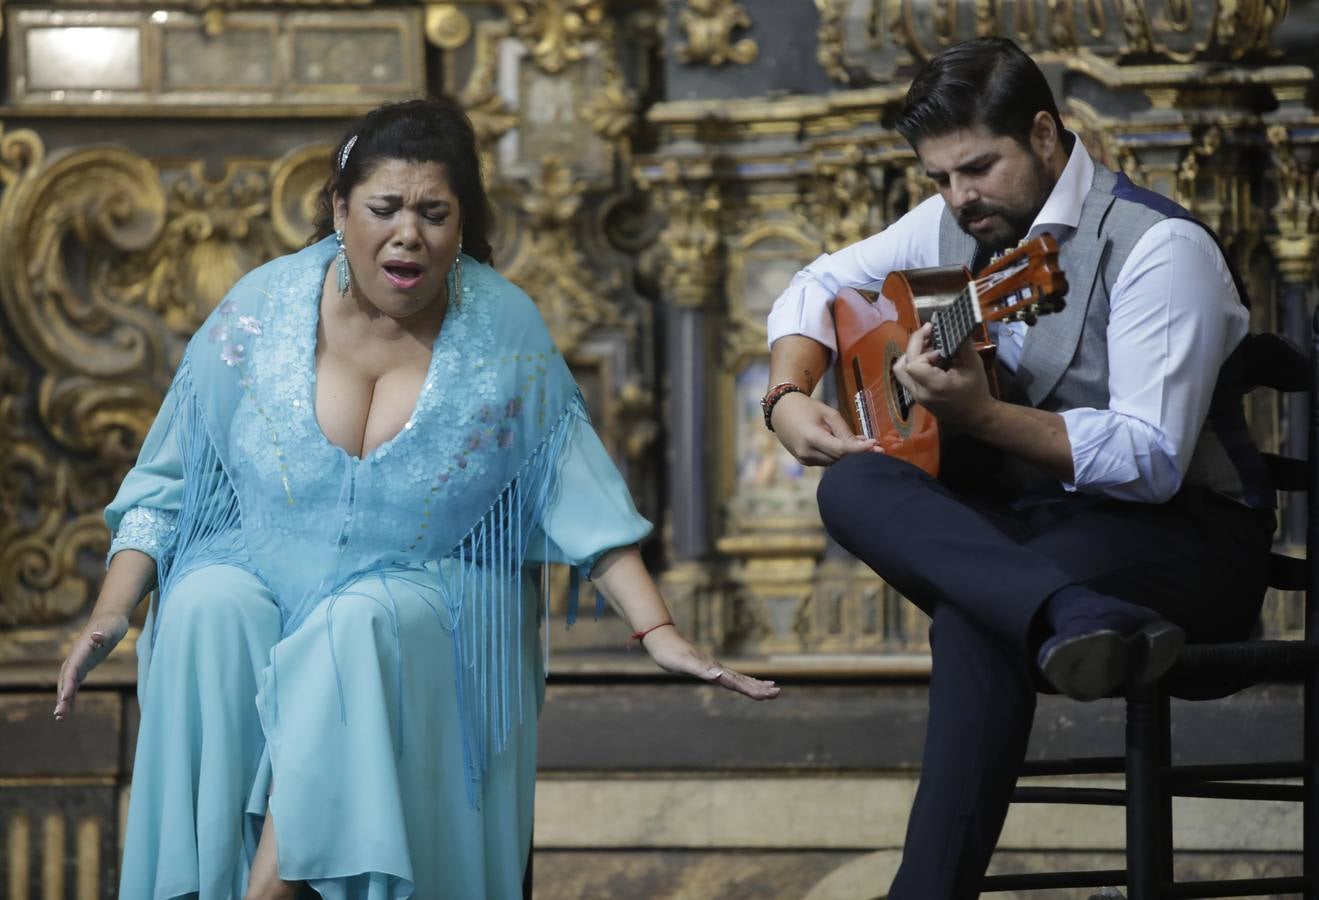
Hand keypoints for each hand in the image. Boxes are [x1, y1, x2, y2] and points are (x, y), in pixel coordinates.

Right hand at [54, 612, 129, 720]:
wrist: (109, 618)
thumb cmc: (112, 623)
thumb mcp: (112, 628)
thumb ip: (103, 633)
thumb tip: (96, 636)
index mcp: (80, 650)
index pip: (72, 669)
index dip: (68, 684)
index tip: (65, 699)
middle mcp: (75, 658)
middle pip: (66, 680)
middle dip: (62, 697)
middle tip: (59, 715)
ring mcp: (77, 662)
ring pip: (67, 684)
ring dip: (63, 700)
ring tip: (60, 718)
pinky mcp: (82, 666)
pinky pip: (74, 684)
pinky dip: (70, 696)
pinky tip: (68, 709)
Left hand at [640, 626, 779, 700]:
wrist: (662, 639)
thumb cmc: (670, 653)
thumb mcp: (684, 663)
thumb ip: (701, 669)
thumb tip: (719, 675)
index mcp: (714, 670)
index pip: (738, 683)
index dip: (753, 689)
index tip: (769, 694)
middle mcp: (717, 668)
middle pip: (743, 680)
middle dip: (760, 688)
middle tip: (778, 694)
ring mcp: (715, 667)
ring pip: (740, 678)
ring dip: (755, 685)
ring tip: (772, 688)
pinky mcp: (709, 667)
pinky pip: (730, 676)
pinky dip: (742, 681)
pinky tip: (746, 682)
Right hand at [770, 392, 878, 465]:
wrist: (781, 411)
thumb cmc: (807, 408)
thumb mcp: (828, 414)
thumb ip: (844, 431)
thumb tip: (863, 445)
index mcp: (812, 438)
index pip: (841, 450)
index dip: (860, 450)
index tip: (875, 445)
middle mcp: (806, 452)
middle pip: (839, 458)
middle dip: (858, 453)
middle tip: (878, 447)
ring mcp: (804, 459)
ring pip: (834, 462)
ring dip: (849, 455)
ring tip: (863, 443)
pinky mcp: (804, 461)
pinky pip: (826, 461)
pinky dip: (838, 455)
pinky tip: (847, 446)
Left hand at [892, 323, 992, 432]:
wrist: (975, 417)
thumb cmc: (976, 391)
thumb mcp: (974, 366)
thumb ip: (963, 345)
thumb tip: (955, 325)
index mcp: (934, 386)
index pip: (913, 364)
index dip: (921, 349)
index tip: (937, 343)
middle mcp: (920, 392)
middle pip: (902, 365)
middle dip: (914, 346)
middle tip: (930, 334)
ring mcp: (916, 396)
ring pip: (900, 371)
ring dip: (911, 355)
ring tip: (929, 346)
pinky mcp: (916, 396)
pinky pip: (907, 376)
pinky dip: (914, 363)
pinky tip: (929, 358)